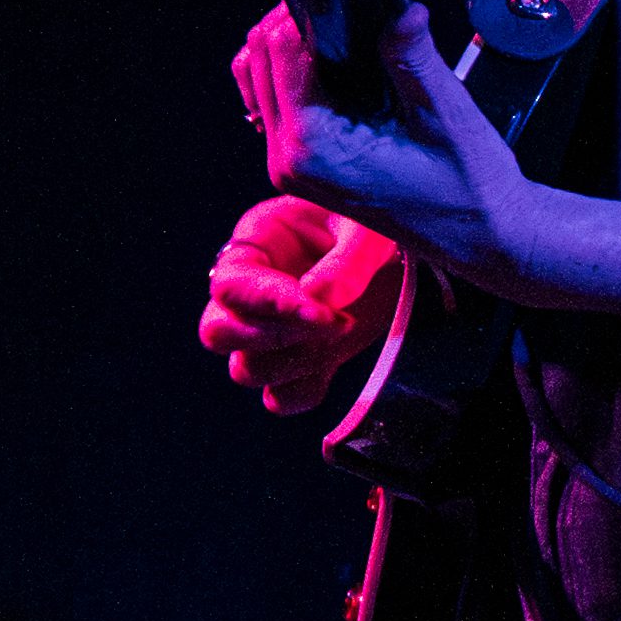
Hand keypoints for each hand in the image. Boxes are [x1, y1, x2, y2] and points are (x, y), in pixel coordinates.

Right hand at [200, 190, 401, 414]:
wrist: (403, 248)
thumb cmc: (379, 222)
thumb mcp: (370, 228)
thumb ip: (347, 260)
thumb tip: (317, 300)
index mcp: (257, 242)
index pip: (231, 287)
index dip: (270, 305)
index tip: (324, 313)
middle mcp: (253, 290)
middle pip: (217, 334)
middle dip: (273, 337)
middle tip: (337, 323)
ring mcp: (273, 330)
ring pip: (245, 370)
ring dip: (293, 362)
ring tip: (346, 329)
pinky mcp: (303, 360)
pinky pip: (280, 397)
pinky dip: (303, 392)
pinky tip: (337, 357)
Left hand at [230, 2, 537, 295]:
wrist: (482, 237)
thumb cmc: (471, 188)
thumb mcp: (447, 114)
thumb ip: (413, 56)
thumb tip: (400, 8)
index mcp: (315, 148)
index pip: (281, 50)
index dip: (310, 10)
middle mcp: (289, 160)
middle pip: (259, 59)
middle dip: (294, 23)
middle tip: (346, 5)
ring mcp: (291, 168)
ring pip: (258, 79)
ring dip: (288, 47)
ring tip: (339, 33)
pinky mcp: (303, 168)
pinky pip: (275, 105)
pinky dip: (293, 75)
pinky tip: (334, 65)